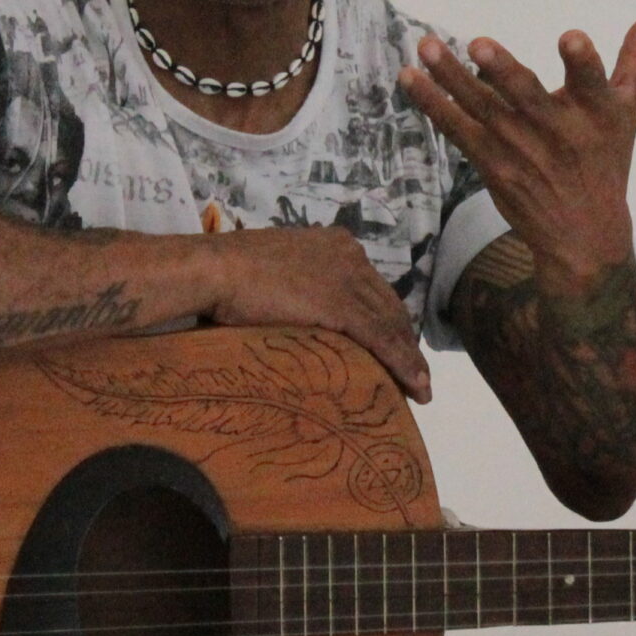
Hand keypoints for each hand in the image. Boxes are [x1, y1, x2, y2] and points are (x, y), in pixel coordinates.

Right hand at [202, 227, 431, 402]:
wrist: (215, 269)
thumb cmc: (229, 275)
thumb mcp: (275, 272)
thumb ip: (298, 287)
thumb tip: (298, 314)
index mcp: (335, 245)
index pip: (373, 289)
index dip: (388, 320)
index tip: (396, 346)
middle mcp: (350, 256)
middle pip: (388, 306)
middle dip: (404, 342)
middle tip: (414, 374)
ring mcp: (348, 279)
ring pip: (391, 325)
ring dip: (410, 360)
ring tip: (420, 390)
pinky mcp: (342, 305)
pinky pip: (382, 339)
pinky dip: (403, 365)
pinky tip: (415, 386)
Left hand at [399, 10, 635, 298]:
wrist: (582, 236)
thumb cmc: (606, 160)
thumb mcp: (628, 110)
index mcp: (596, 112)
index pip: (592, 82)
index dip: (582, 61)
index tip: (571, 37)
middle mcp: (557, 130)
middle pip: (527, 96)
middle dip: (502, 70)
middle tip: (478, 43)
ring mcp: (519, 148)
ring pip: (482, 107)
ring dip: (451, 77)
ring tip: (428, 45)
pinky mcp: (490, 162)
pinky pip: (457, 129)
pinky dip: (432, 104)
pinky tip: (409, 76)